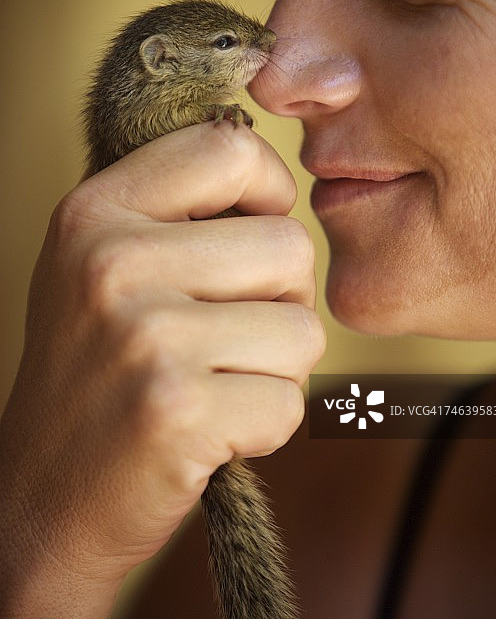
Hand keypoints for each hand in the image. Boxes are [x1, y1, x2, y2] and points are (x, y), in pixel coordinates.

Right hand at [0, 121, 324, 616]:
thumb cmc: (92, 376)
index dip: (270, 190)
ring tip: (216, 383)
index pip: (230, 148)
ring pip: (304, 329)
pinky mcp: (178, 411)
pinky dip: (266, 426)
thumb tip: (272, 182)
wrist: (39, 499)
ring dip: (278, 368)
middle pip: (290, 245)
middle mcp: (113, 263)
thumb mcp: (99, 270)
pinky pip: (290, 402)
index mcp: (94, 213)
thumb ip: (173, 214)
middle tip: (230, 338)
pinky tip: (211, 430)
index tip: (257, 231)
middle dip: (283, 300)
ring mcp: (146, 336)